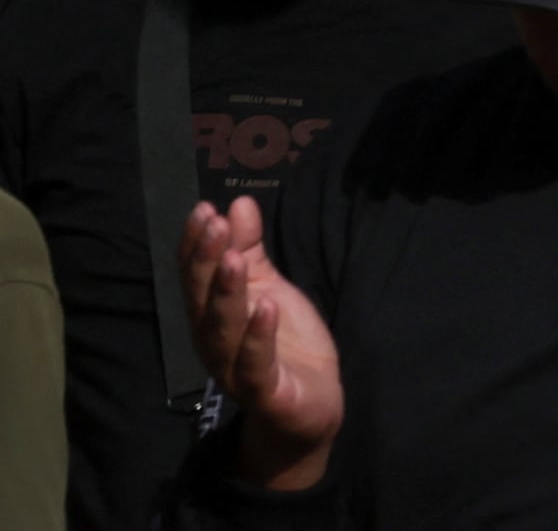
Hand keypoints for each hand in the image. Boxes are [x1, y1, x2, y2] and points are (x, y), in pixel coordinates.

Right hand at [185, 198, 340, 490]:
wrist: (309, 405)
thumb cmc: (283, 342)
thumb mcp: (269, 288)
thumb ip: (251, 251)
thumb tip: (238, 203)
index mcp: (212, 316)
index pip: (196, 277)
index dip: (196, 245)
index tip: (203, 209)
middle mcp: (214, 342)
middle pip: (202, 300)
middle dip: (205, 261)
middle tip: (213, 222)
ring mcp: (236, 369)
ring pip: (222, 331)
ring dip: (226, 294)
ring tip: (233, 258)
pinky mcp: (264, 392)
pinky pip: (256, 364)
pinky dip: (259, 336)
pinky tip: (267, 306)